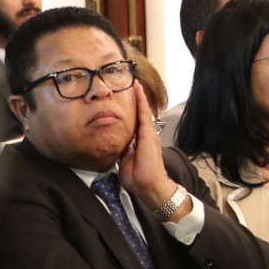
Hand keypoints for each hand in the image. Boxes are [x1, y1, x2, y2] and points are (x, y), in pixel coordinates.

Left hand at [119, 83, 186, 219]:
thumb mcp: (127, 161)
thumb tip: (119, 145)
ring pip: (143, 111)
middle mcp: (147, 135)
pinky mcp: (148, 134)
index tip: (129, 99)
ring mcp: (149, 134)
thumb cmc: (138, 177)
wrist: (148, 184)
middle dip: (138, 100)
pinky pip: (143, 114)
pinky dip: (141, 102)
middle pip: (142, 114)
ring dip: (140, 97)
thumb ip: (125, 151)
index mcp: (141, 142)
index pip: (136, 123)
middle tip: (134, 85)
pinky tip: (138, 91)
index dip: (133, 111)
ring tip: (136, 84)